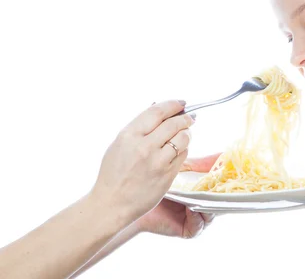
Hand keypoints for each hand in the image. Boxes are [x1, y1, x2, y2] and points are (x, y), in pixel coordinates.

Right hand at [90, 100, 195, 225]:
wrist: (111, 204)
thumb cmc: (113, 174)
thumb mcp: (119, 144)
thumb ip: (139, 128)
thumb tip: (160, 110)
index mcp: (129, 135)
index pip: (157, 112)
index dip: (173, 104)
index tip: (181, 103)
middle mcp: (144, 146)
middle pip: (174, 123)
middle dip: (185, 118)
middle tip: (189, 118)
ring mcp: (157, 161)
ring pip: (182, 138)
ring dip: (187, 134)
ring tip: (184, 135)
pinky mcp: (167, 175)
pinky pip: (183, 156)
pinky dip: (184, 150)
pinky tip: (178, 151)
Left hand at [135, 155, 220, 237]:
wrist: (134, 201)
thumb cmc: (157, 184)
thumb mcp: (182, 171)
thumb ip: (200, 164)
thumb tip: (221, 153)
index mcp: (205, 192)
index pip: (222, 187)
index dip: (228, 180)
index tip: (234, 170)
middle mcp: (204, 206)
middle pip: (221, 201)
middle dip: (224, 193)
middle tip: (225, 184)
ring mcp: (197, 218)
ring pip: (213, 213)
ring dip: (211, 205)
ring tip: (207, 196)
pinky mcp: (189, 230)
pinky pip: (199, 224)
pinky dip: (197, 217)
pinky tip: (191, 207)